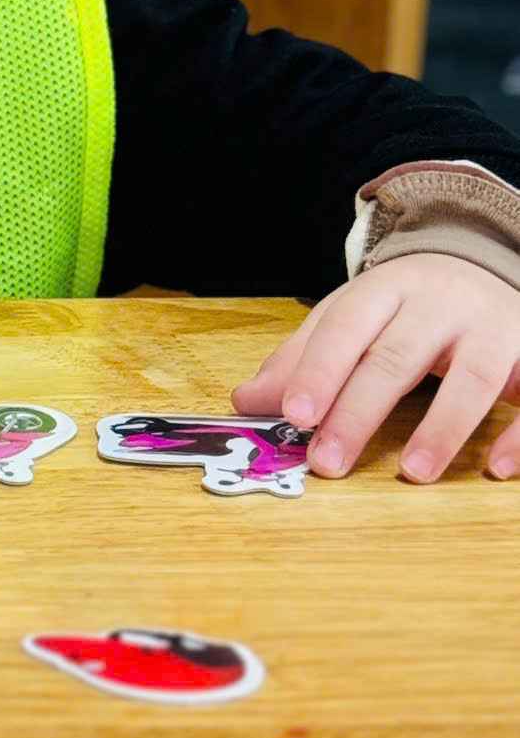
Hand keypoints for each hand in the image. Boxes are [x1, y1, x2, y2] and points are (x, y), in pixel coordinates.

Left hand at [233, 253, 519, 481]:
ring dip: (442, 427)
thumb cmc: (409, 306)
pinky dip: (517, 434)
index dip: (319, 369)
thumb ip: (303, 357)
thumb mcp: (353, 316)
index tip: (294, 414)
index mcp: (387, 289)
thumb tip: (246, 402)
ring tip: (411, 473)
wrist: (490, 263)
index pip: (346, 325)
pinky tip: (494, 468)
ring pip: (472, 375)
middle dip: (359, 411)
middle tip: (328, 461)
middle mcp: (442, 304)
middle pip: (398, 356)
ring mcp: (494, 327)